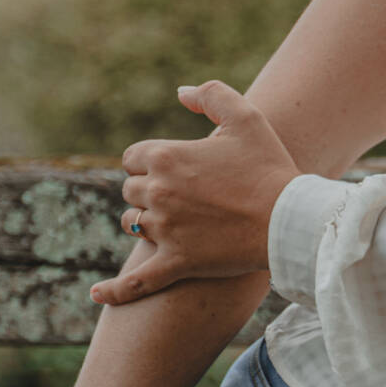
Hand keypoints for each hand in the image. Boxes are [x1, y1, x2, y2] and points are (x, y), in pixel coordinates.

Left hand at [93, 81, 299, 306]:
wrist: (289, 219)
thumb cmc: (269, 167)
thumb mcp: (246, 117)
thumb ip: (211, 95)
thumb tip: (181, 92)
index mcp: (166, 157)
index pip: (133, 157)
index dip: (150, 160)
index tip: (172, 166)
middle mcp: (157, 193)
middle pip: (130, 189)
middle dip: (148, 189)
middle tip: (178, 193)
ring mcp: (164, 230)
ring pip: (132, 224)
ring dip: (142, 221)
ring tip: (165, 223)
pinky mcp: (176, 263)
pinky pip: (136, 281)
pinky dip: (114, 290)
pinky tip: (96, 294)